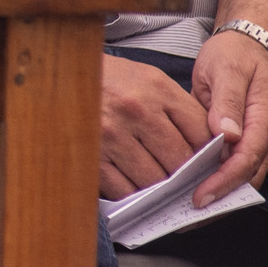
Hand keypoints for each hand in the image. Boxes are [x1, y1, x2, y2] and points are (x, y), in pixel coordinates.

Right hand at [98, 55, 216, 201]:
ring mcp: (112, 134)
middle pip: (179, 161)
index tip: (205, 164)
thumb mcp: (148, 79)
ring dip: (158, 186)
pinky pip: (124, 189)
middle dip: (184, 174)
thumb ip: (179, 108)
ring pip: (154, 179)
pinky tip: (132, 184)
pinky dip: (132, 193)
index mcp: (157, 89)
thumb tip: (207, 146)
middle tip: (182, 178)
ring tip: (155, 180)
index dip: (207, 155)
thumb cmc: (109, 79)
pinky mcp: (91, 154)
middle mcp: (136, 111)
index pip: (200, 134)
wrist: (60, 73)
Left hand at [189, 30, 267, 204]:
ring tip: (186, 213)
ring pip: (242, 180)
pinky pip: (235, 172)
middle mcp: (266, 137)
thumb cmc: (234, 57)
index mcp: (264, 118)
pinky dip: (217, 185)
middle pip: (247, 178)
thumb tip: (227, 133)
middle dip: (220, 200)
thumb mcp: (225, 70)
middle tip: (187, 217)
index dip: (225, 180)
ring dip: (219, 197)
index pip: (247, 159)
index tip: (201, 196)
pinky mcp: (247, 146)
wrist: (247, 49)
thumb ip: (227, 101)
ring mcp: (259, 144)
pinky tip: (193, 193)